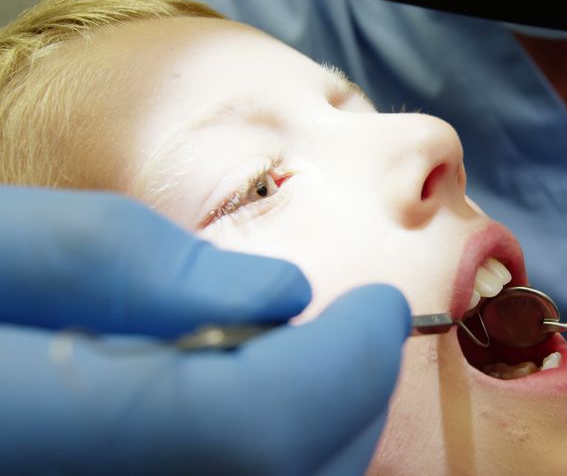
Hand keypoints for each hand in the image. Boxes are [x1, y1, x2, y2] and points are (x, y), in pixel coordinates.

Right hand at [0, 187, 410, 473]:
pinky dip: (270, 474)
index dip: (341, 367)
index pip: (242, 425)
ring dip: (318, 450)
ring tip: (296, 376)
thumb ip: (111, 261)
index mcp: (14, 430)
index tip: (381, 309)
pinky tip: (244, 422)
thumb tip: (273, 298)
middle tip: (353, 340)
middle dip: (345, 412)